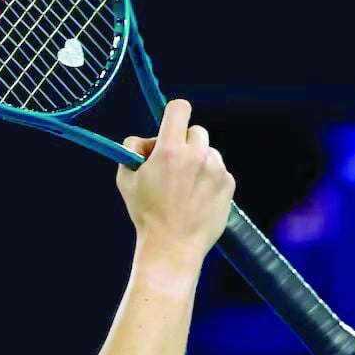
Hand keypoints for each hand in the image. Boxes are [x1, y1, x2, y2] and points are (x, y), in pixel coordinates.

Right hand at [115, 99, 235, 264]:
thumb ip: (131, 150)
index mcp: (169, 150)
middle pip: (195, 131)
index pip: (179, 108)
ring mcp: (216, 169)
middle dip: (183, 143)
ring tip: (183, 188)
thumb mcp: (125, 179)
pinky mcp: (228, 183)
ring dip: (197, 162)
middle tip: (171, 165)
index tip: (170, 123)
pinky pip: (218, 170)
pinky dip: (208, 179)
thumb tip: (144, 140)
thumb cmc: (145, 213)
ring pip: (208, 152)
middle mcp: (196, 155)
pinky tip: (195, 198)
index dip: (173, 112)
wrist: (172, 245)